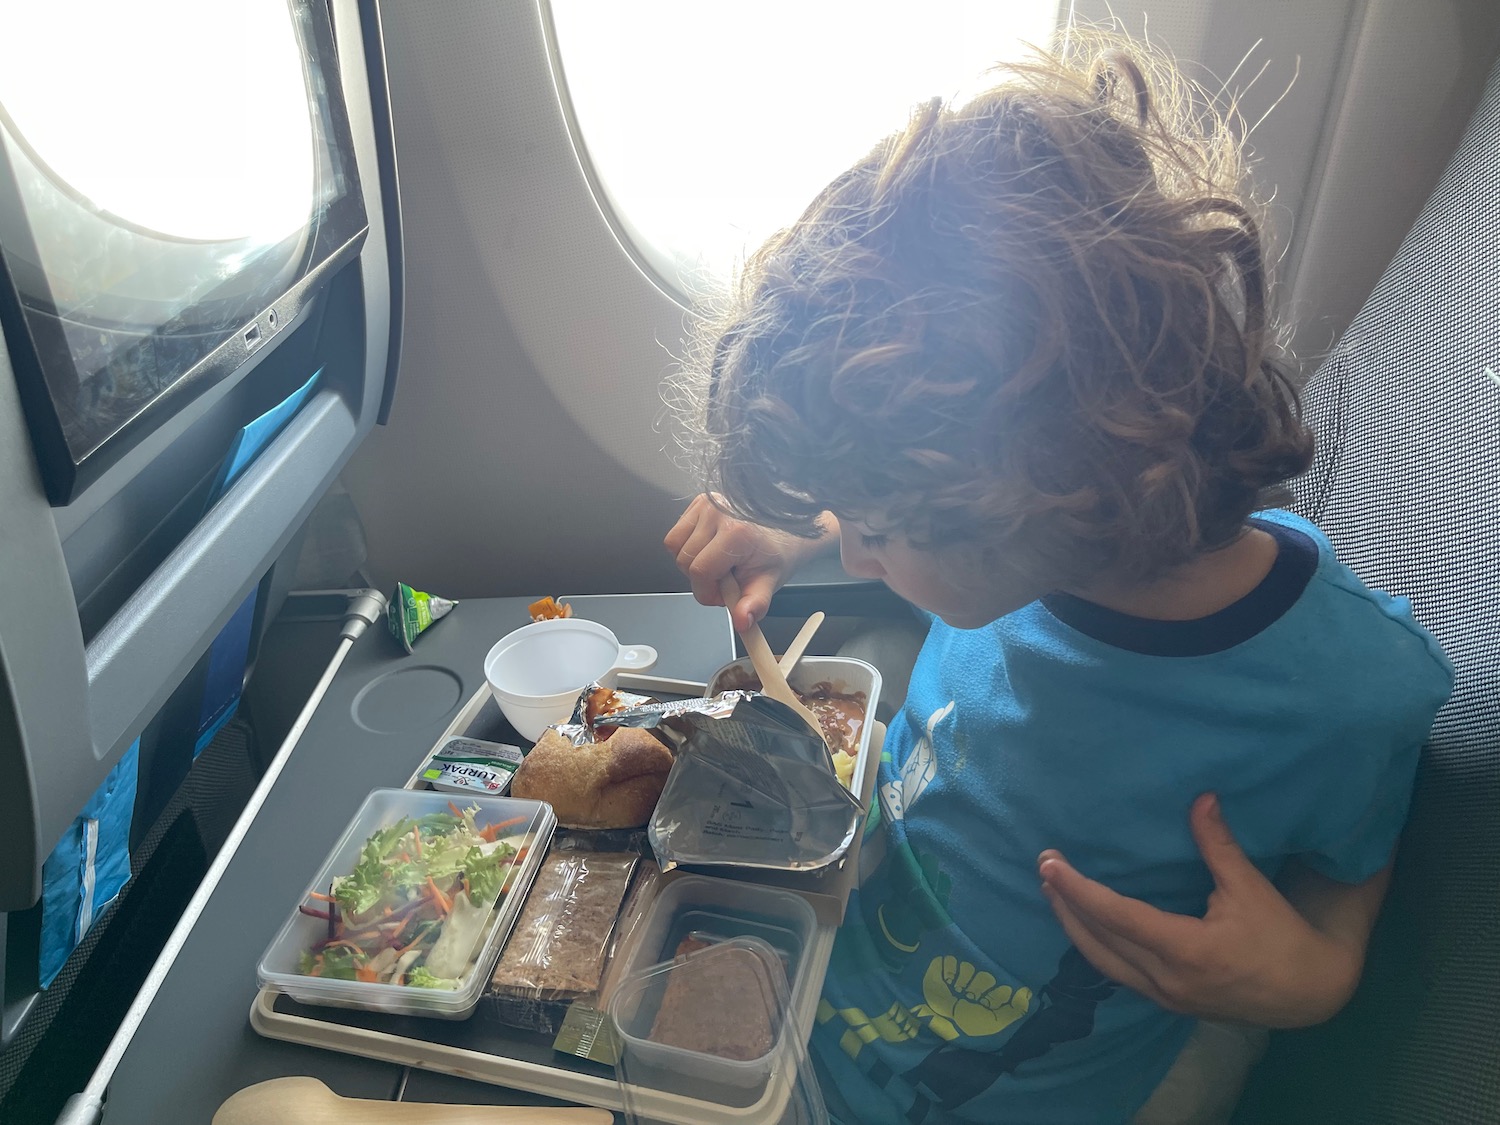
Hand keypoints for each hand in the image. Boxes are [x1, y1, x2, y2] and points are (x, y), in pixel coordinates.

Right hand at [664, 495, 834, 630]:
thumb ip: (754, 604)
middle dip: (701, 579)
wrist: (784, 530)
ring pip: (674, 545)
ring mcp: (707, 503)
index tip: (721, 596)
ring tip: (717, 563)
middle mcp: (719, 511)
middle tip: (724, 580)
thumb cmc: (775, 553)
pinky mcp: (699, 501)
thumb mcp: (769, 583)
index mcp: (737, 532)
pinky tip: (711, 548)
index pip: (700, 571)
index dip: (707, 591)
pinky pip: (677, 533)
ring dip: (691, 561)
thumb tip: (741, 621)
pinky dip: (688, 546)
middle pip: (684, 560)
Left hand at [1038, 793, 1377, 1027]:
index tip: (1050, 865)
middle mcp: (1167, 980)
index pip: (1116, 918)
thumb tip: (1201, 797)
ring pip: (1104, 964)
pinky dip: (1096, 948)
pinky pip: (1120, 975)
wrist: (1311, 994)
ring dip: (1075, 929)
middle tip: (1043, 869)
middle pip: (1098, 942)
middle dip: (1066, 905)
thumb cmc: (1281, 937)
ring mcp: (1166, 997)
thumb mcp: (1251, 888)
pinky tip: (1084, 927)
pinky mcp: (1170, 1003)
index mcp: (1185, 951)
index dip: (1078, 890)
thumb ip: (1218, 844)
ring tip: (1052, 895)